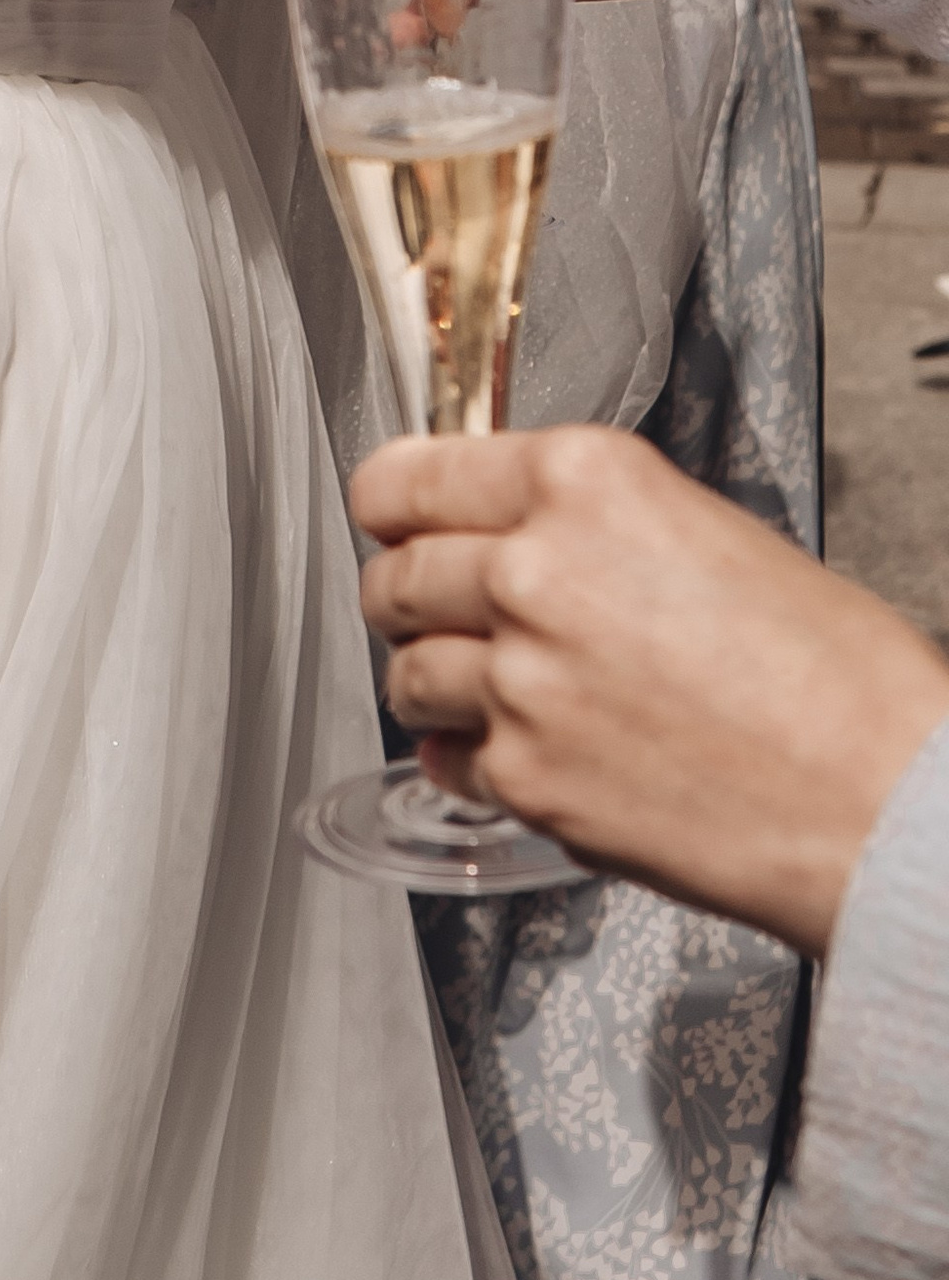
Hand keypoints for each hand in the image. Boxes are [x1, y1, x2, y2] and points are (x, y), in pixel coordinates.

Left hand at [353, 426, 948, 955]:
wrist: (888, 804)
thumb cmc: (839, 678)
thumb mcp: (711, 533)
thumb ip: (596, 524)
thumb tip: (526, 535)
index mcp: (585, 482)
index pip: (410, 475)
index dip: (393, 504)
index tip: (390, 518)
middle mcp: (536, 570)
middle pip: (395, 573)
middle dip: (407, 593)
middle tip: (432, 610)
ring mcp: (521, 680)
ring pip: (406, 670)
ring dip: (431, 678)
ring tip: (484, 687)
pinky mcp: (528, 779)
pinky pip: (447, 761)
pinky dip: (467, 759)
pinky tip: (513, 751)